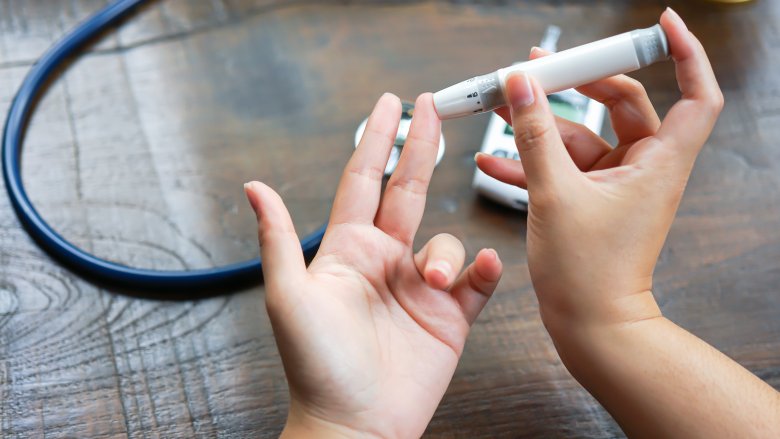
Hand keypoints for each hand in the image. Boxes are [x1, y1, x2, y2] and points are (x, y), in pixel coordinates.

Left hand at [245, 93, 501, 438]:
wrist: (355, 425)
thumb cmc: (315, 366)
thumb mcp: (288, 296)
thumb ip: (279, 238)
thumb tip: (253, 187)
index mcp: (348, 250)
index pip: (364, 181)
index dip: (376, 141)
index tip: (389, 106)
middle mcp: (385, 262)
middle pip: (409, 191)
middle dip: (422, 148)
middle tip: (434, 109)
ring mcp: (419, 288)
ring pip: (445, 243)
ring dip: (445, 255)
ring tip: (432, 284)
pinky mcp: (449, 316)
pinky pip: (475, 280)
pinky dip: (481, 270)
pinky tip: (477, 270)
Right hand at [477, 9, 722, 336]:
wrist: (589, 325)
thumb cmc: (590, 274)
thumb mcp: (555, 193)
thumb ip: (534, 134)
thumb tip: (520, 85)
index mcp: (658, 162)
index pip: (695, 93)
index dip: (684, 53)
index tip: (660, 24)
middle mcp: (642, 167)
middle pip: (621, 103)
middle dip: (577, 82)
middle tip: (537, 67)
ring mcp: (613, 183)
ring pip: (580, 135)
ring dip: (539, 123)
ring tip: (497, 107)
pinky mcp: (588, 199)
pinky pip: (561, 165)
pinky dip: (530, 158)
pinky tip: (493, 157)